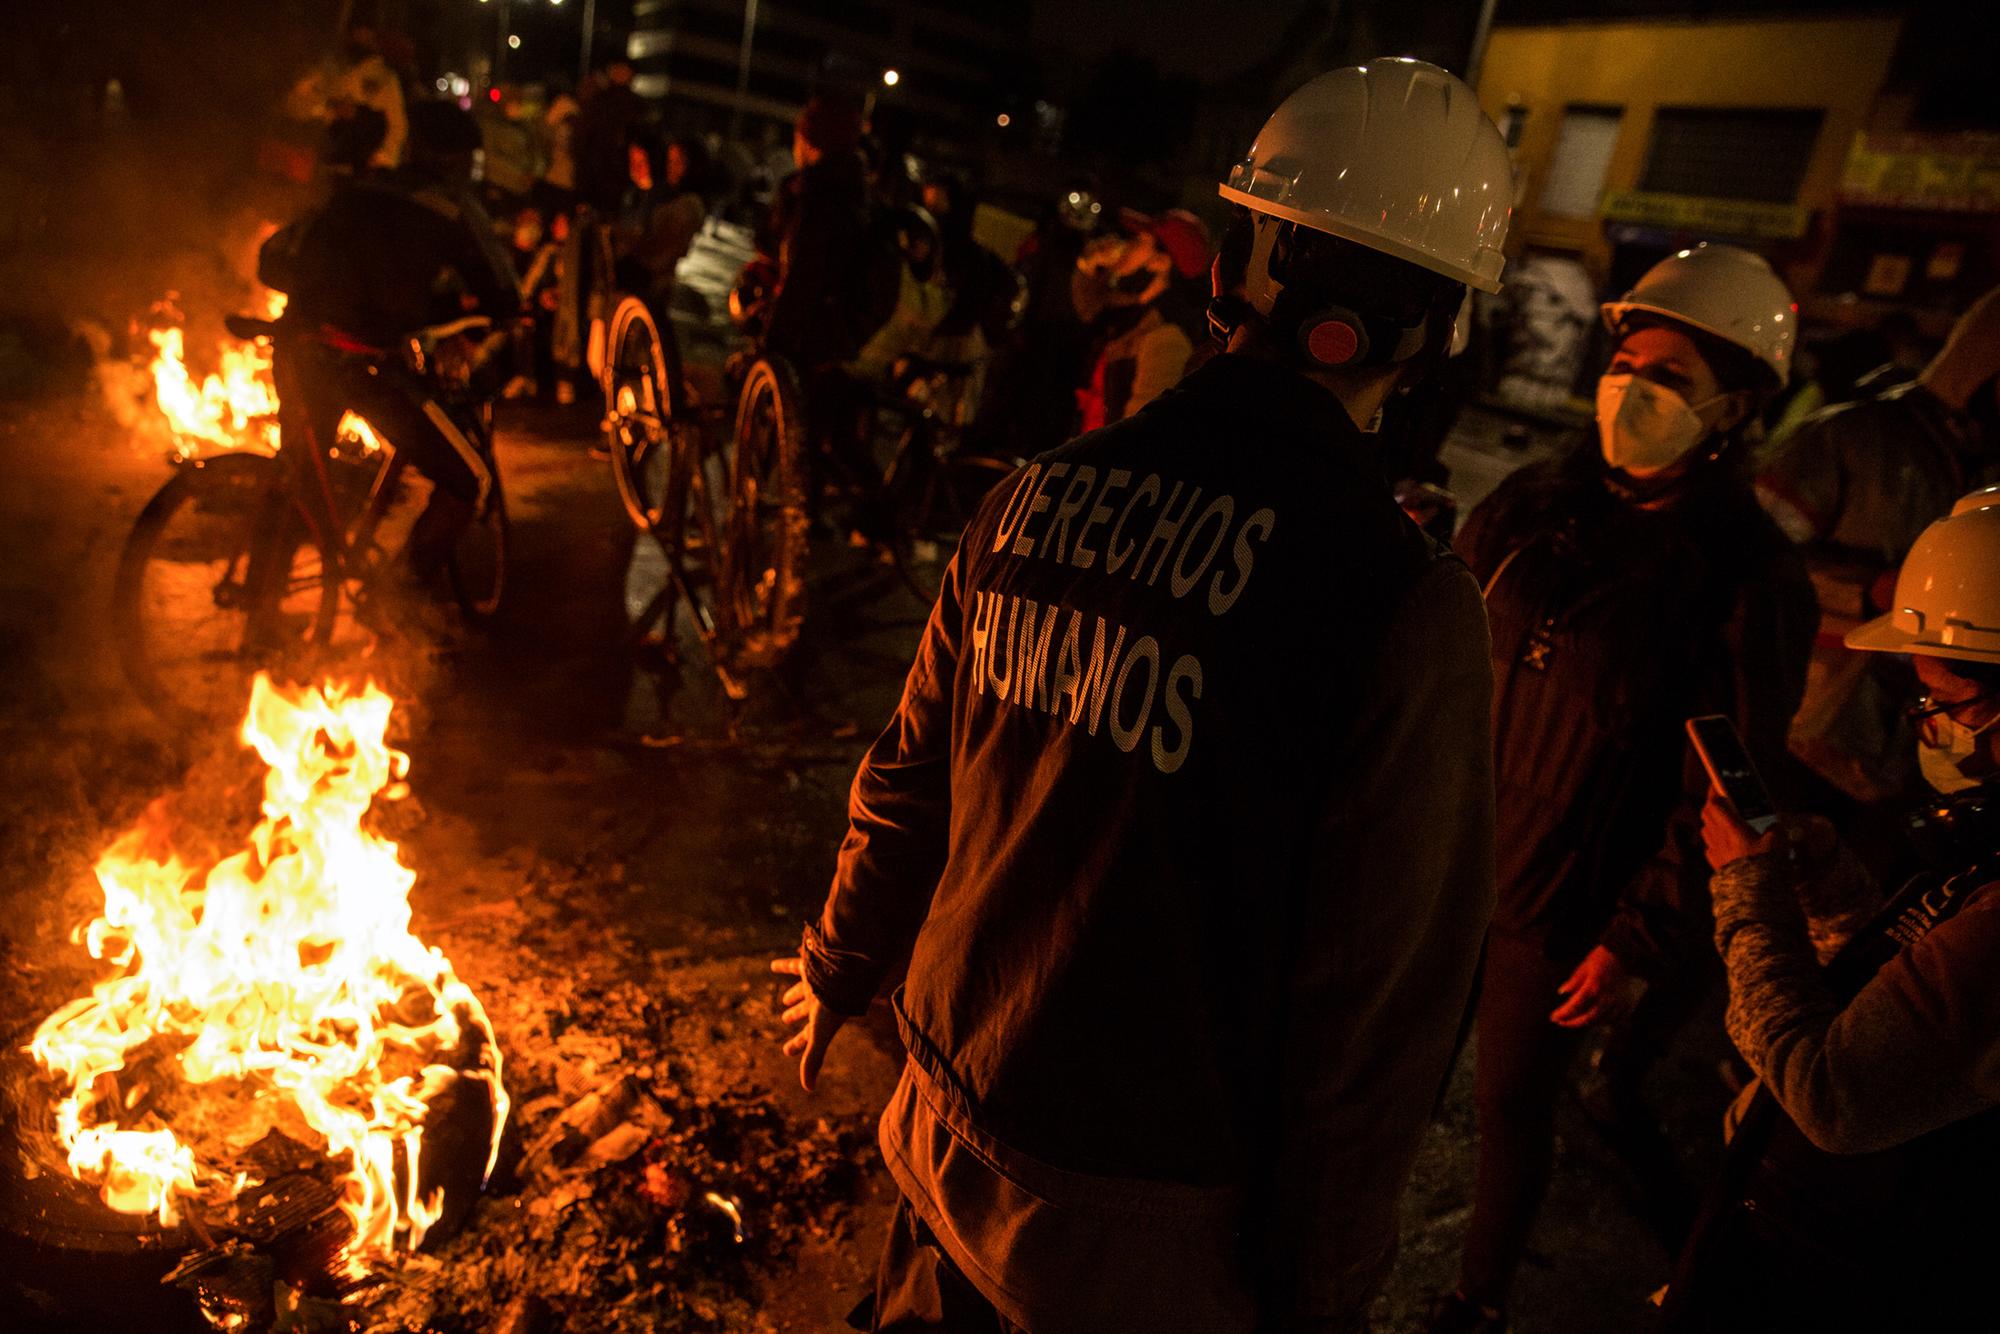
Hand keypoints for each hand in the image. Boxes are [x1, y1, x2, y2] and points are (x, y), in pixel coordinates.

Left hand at [770, 956, 847, 1092]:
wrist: (842, 969)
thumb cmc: (832, 1003)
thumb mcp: (820, 1033)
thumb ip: (813, 1059)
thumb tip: (809, 1089)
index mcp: (821, 1019)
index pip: (807, 1036)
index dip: (797, 1045)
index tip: (786, 1051)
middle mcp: (818, 1002)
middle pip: (805, 1012)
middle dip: (796, 1016)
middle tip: (785, 1019)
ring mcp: (814, 984)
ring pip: (801, 991)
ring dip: (794, 995)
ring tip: (785, 999)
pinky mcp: (810, 966)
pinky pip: (795, 965)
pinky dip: (784, 966)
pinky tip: (774, 965)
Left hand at [1550, 944, 1645, 1028]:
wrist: (1629, 953)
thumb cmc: (1604, 957)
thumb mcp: (1585, 966)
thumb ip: (1574, 981)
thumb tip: (1562, 992)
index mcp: (1593, 988)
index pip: (1574, 1007)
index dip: (1562, 1014)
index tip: (1553, 1017)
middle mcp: (1606, 999)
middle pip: (1586, 1019)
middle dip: (1572, 1022)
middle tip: (1561, 1022)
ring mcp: (1618, 1003)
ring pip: (1600, 1021)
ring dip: (1586, 1022)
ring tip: (1575, 1020)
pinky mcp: (1628, 1005)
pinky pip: (1614, 1020)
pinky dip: (1603, 1021)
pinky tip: (1595, 1019)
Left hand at [1701, 788, 1782, 872]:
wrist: (1753, 892)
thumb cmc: (1764, 865)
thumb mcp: (1777, 842)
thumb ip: (1775, 829)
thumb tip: (1774, 826)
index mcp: (1730, 827)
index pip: (1713, 803)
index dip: (1713, 791)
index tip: (1716, 783)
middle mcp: (1718, 837)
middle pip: (1707, 814)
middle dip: (1713, 805)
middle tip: (1722, 801)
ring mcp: (1714, 851)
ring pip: (1706, 830)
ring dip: (1712, 823)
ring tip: (1725, 821)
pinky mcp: (1714, 864)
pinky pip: (1709, 847)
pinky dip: (1714, 841)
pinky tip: (1723, 843)